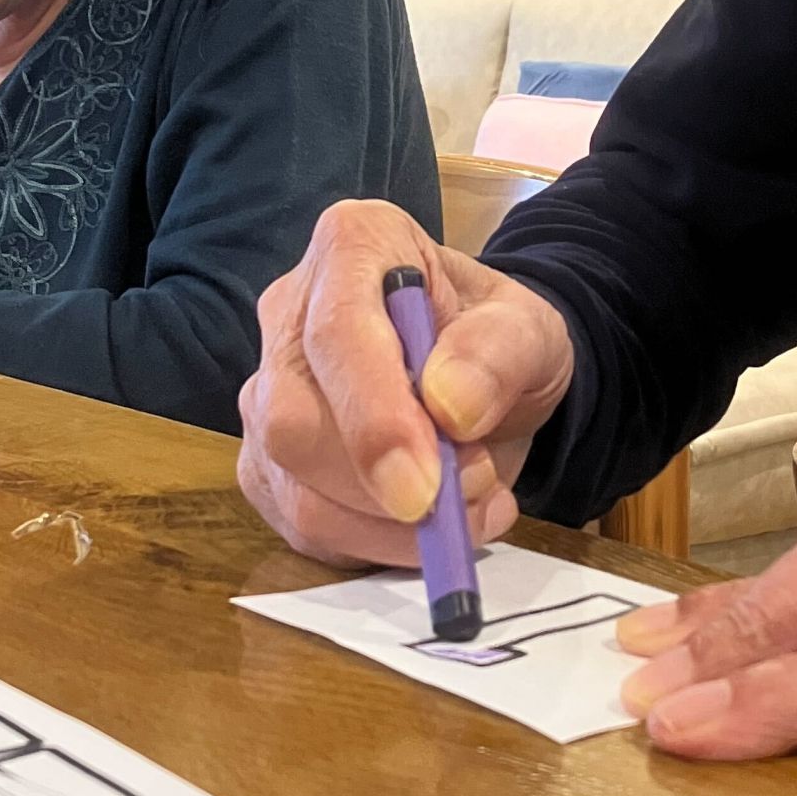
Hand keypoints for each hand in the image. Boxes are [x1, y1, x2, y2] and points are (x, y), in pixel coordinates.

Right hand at [238, 199, 575, 565]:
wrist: (484, 381)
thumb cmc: (496, 340)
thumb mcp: (529, 330)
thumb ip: (498, 352)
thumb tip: (449, 405)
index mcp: (352, 246)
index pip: (335, 333)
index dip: (374, 417)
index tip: (424, 488)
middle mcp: (288, 314)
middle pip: (292, 421)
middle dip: (385, 485)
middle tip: (475, 489)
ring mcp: (267, 394)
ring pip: (295, 488)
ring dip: (392, 527)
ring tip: (473, 503)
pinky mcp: (269, 466)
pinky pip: (305, 529)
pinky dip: (378, 548)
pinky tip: (434, 528)